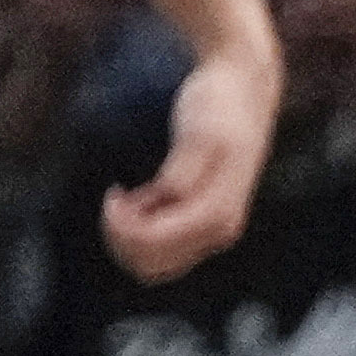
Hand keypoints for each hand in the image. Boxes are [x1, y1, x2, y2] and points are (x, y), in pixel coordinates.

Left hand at [99, 37, 276, 282]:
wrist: (242, 91)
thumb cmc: (216, 106)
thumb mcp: (198, 133)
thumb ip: (182, 170)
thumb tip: (168, 198)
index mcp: (218, 213)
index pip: (154, 244)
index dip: (121, 226)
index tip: (113, 191)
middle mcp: (221, 230)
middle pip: (152, 264)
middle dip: (122, 236)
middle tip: (116, 195)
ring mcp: (215, 229)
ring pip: (155, 264)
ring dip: (130, 237)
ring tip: (127, 197)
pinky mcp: (207, 222)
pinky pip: (165, 250)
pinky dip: (143, 231)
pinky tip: (141, 198)